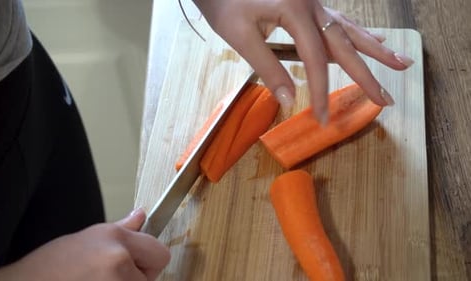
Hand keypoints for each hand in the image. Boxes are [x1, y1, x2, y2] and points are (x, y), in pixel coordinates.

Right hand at [0, 208, 169, 280]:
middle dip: (136, 276)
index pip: (159, 253)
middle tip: (106, 275)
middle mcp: (118, 261)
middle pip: (151, 276)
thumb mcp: (87, 237)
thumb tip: (140, 215)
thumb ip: (121, 229)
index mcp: (115, 240)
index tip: (136, 262)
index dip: (148, 259)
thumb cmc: (48, 267)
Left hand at [194, 0, 413, 123]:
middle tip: (387, 99)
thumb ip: (268, 67)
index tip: (322, 117)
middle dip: (367, 74)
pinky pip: (340, 21)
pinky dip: (358, 34)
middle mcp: (312, 6)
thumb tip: (289, 101)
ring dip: (375, 49)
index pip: (315, 60)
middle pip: (344, 44)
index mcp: (295, 12)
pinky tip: (373, 39)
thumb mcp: (240, 36)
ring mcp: (313, 3)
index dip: (320, 91)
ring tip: (401, 63)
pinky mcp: (309, 4)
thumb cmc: (224, 3)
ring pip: (350, 29)